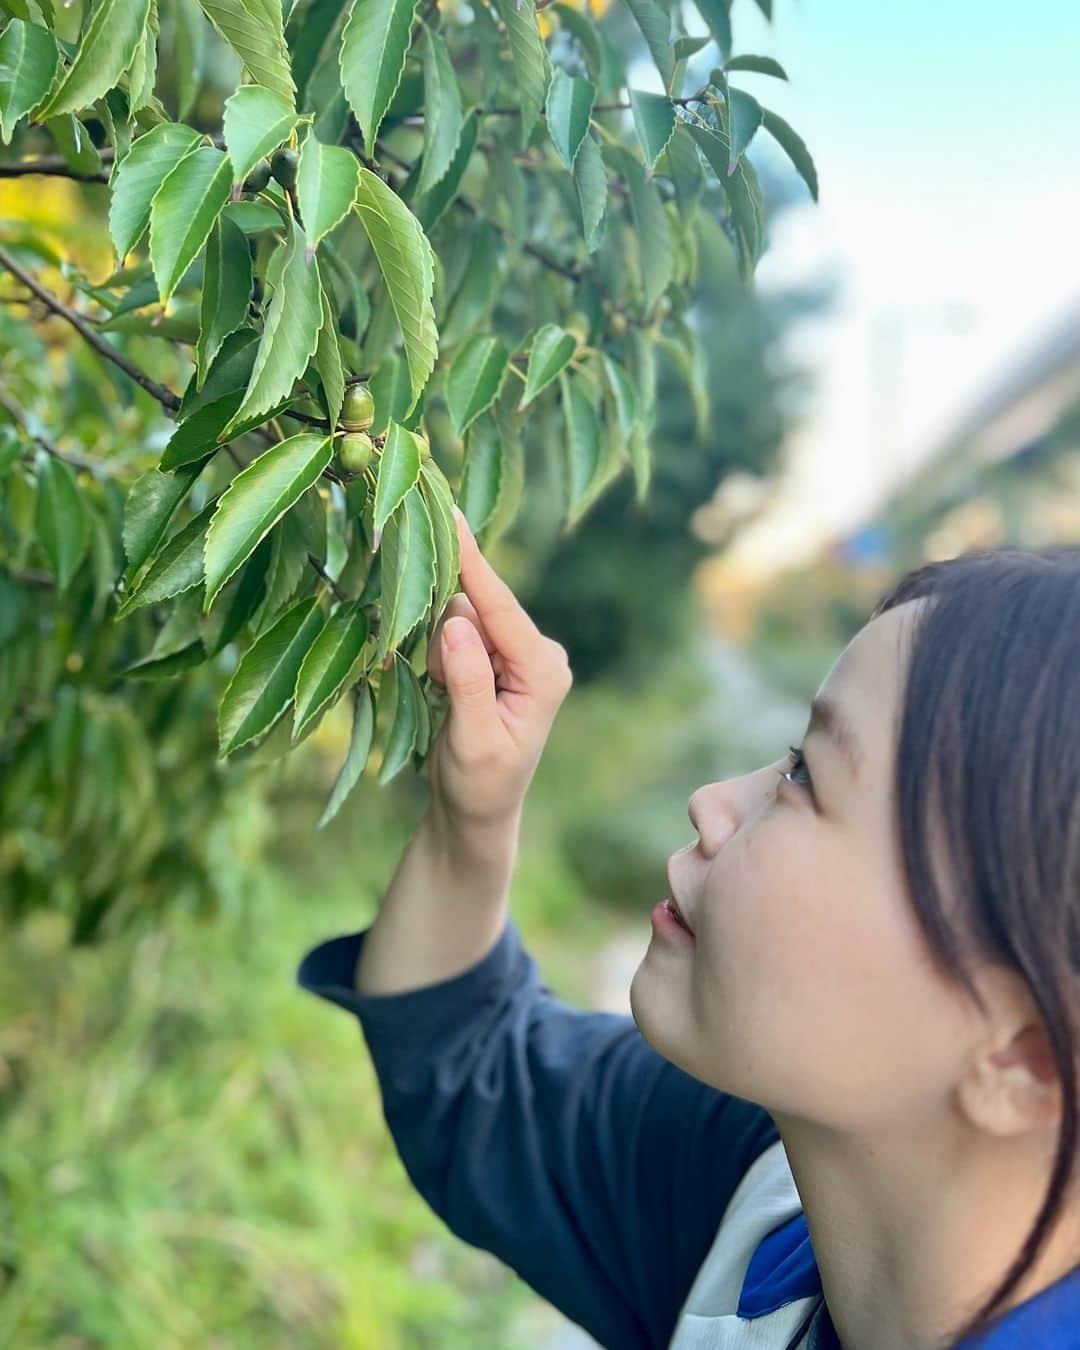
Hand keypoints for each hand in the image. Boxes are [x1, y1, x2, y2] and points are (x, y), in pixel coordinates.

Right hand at [424, 508, 573, 835]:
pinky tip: (448, 692)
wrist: (477, 810)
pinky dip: (442, 656)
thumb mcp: (473, 742)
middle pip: (476, 607)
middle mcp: (539, 652)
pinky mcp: (496, 654)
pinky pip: (456, 630)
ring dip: (442, 653)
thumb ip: (467, 682)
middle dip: (447, 640)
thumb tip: (457, 623)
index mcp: (545, 671)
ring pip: (460, 616)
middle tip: (442, 689)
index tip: (451, 515)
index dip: (473, 562)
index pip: (502, 607)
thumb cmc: (480, 786)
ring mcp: (517, 651)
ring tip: (448, 700)